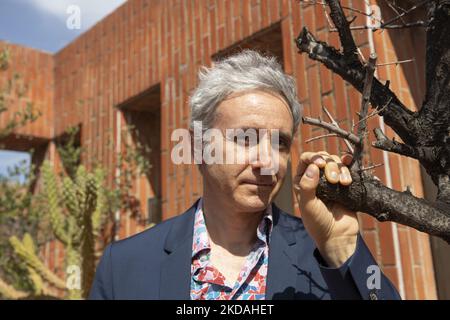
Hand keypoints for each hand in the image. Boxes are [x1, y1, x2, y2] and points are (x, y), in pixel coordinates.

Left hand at [293, 151, 358, 266]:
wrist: (338, 236)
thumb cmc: (318, 223)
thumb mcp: (308, 206)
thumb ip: (307, 187)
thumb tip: (313, 167)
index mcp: (302, 181)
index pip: (305, 159)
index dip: (314, 157)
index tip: (321, 164)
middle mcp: (315, 178)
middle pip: (323, 158)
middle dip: (330, 165)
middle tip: (333, 180)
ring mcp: (331, 180)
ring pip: (336, 162)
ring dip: (341, 169)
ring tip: (344, 183)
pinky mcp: (344, 183)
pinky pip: (347, 168)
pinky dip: (349, 165)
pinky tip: (350, 164)